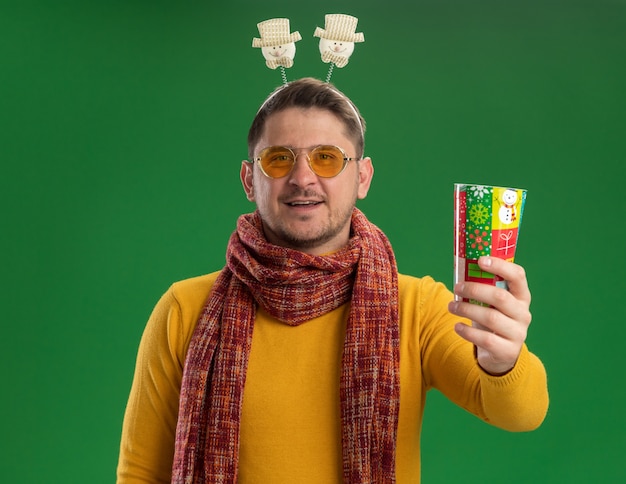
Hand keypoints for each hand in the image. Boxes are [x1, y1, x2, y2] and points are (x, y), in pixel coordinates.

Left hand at [448, 256, 531, 374]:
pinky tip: (457, 326)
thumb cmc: (493, 318)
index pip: (518, 276)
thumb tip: (461, 268)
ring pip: (491, 318)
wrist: (501, 353)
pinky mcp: (508, 350)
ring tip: (451, 307)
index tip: (480, 260)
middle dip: (474, 290)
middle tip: (456, 288)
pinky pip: (486, 339)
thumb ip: (483, 287)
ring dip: (466, 310)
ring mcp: (518, 333)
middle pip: (500, 297)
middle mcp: (523, 313)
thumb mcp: (492, 303)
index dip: (500, 266)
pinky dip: (468, 332)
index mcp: (521, 296)